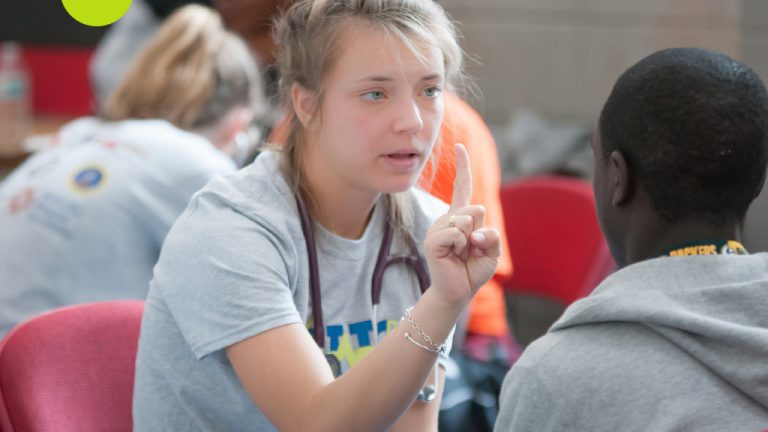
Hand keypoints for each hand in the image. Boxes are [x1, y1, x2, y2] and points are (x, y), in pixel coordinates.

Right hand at [423, 143, 500, 304]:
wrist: (457, 291)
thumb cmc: (473, 270)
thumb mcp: (492, 251)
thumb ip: (492, 236)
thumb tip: (475, 231)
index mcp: (460, 217)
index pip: (462, 188)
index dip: (462, 167)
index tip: (460, 147)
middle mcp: (447, 219)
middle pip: (475, 209)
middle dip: (480, 231)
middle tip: (470, 249)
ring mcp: (437, 229)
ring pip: (466, 220)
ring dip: (470, 241)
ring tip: (461, 254)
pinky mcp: (433, 241)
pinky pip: (455, 233)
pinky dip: (461, 246)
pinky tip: (454, 256)